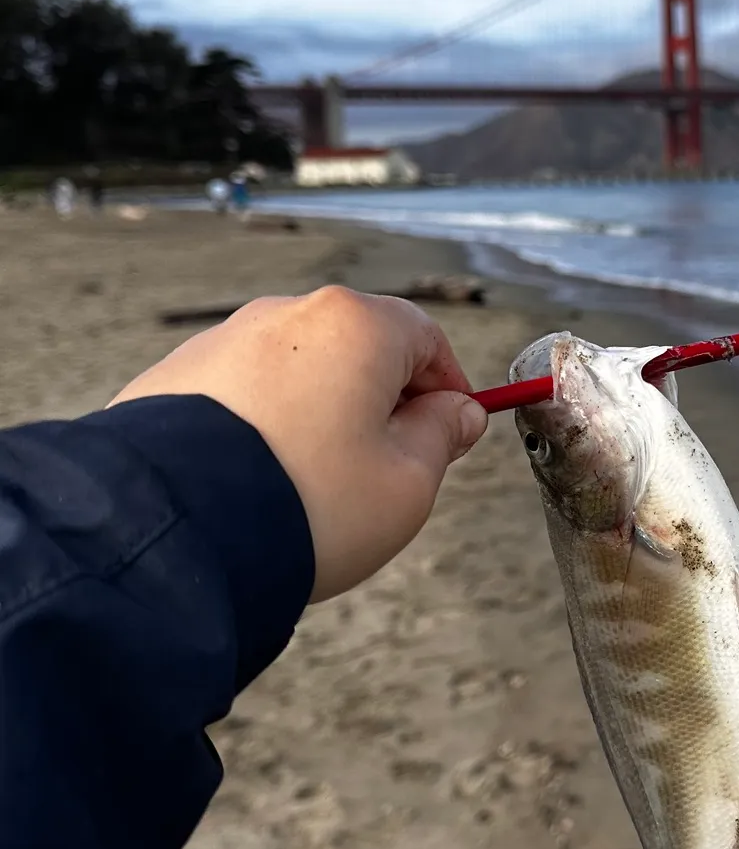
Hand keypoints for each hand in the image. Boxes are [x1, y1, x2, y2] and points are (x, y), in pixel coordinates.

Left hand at [111, 285, 488, 601]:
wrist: (179, 533)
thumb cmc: (309, 503)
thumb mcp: (409, 481)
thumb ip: (443, 435)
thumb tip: (456, 413)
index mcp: (356, 326)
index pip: (426, 338)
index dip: (449, 388)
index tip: (453, 432)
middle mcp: (286, 315)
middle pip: (360, 351)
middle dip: (381, 404)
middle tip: (387, 470)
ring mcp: (223, 342)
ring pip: (299, 374)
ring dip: (320, 417)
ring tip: (316, 487)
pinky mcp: (173, 378)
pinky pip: (243, 397)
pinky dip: (264, 429)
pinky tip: (262, 484)